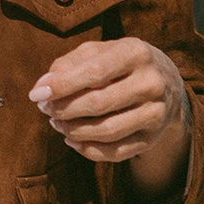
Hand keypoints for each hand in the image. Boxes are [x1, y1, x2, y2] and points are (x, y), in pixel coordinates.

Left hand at [29, 38, 191, 197]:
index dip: (62, 85)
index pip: (94, 72)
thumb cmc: (120, 62)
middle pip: (99, 104)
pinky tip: (71, 140)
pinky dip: (88, 150)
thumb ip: (69, 64)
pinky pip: (117, 152)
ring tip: (56, 123)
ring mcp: (156, 113)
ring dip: (73, 130)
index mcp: (135, 52)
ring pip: (108, 131)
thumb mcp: (98, 51)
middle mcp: (151, 82)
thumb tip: (42, 87)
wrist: (167, 81)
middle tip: (45, 109)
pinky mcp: (153, 138)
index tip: (36, 94)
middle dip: (64, 109)